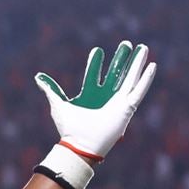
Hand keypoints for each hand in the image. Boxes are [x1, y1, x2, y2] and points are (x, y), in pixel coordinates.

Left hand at [35, 40, 155, 161]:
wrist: (80, 144)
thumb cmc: (69, 128)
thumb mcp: (58, 105)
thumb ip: (51, 90)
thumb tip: (37, 77)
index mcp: (90, 95)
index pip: (94, 75)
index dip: (96, 63)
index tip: (97, 50)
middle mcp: (105, 97)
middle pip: (116, 73)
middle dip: (121, 59)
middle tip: (126, 44)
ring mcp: (118, 101)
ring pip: (130, 77)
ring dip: (136, 63)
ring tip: (142, 48)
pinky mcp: (127, 107)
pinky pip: (139, 90)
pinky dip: (146, 78)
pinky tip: (151, 66)